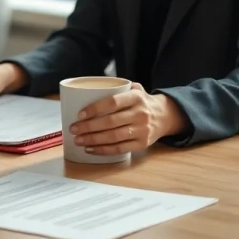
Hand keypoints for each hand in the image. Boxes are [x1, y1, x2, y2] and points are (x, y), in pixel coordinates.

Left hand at [68, 83, 186, 154]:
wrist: (165, 116)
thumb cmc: (142, 101)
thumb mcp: (134, 88)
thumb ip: (117, 87)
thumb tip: (88, 90)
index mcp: (136, 97)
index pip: (113, 103)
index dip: (95, 109)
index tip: (79, 114)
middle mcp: (140, 114)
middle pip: (110, 122)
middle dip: (89, 127)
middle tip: (73, 129)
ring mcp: (142, 130)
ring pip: (114, 137)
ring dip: (93, 140)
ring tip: (78, 140)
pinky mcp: (142, 144)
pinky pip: (120, 149)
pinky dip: (103, 150)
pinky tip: (90, 149)